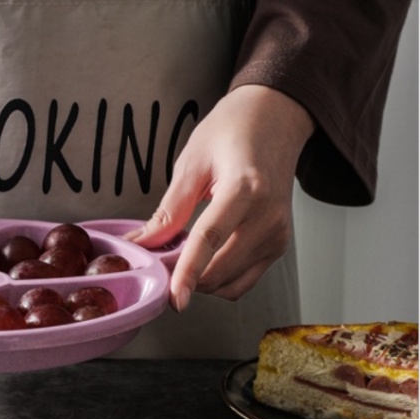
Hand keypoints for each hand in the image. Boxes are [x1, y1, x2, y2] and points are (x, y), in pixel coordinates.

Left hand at [125, 85, 314, 311]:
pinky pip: (243, 281)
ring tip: (181, 258)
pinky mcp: (279, 245)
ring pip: (230, 283)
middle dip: (184, 278)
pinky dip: (218, 280)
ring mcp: (278, 234)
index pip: (210, 240)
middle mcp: (268, 216)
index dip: (188, 273)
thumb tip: (140, 244)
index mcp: (245, 189)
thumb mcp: (192, 162)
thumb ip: (169, 210)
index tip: (174, 299)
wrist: (276, 119)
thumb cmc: (234, 131)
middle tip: (158, 264)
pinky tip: (204, 261)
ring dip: (200, 282)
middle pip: (220, 269)